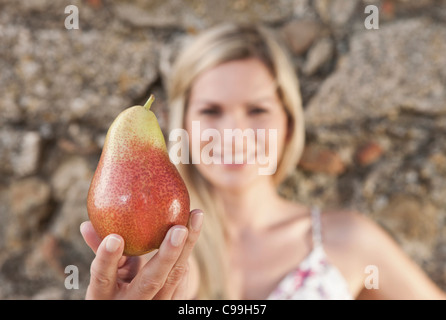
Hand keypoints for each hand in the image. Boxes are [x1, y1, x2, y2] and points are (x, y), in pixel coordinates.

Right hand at [80, 209, 202, 299]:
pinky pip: (184, 278)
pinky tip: (194, 227)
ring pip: (176, 278)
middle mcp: (132, 305)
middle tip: (179, 229)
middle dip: (167, 255)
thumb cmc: (115, 290)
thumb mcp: (105, 278)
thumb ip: (100, 251)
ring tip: (196, 216)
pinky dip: (187, 253)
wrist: (132, 309)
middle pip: (151, 282)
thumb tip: (86, 224)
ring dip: (188, 246)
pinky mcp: (173, 304)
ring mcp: (156, 307)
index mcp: (104, 298)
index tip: (114, 238)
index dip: (107, 260)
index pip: (103, 279)